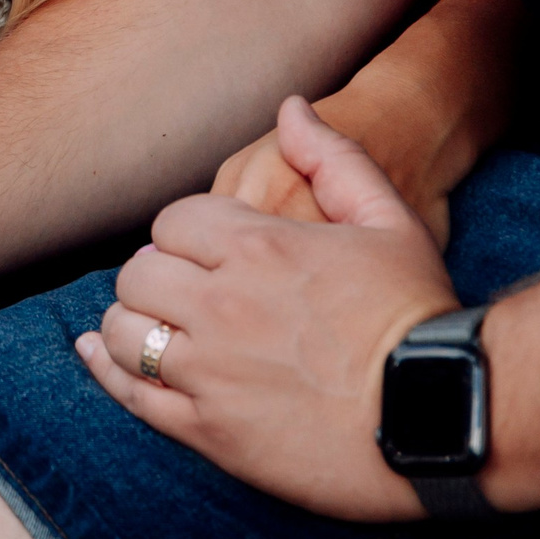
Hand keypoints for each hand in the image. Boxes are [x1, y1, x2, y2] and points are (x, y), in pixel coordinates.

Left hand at [78, 98, 458, 517]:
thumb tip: (291, 108)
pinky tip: (98, 354)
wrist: (441, 418)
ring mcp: (210, 371)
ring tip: (153, 325)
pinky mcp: (209, 430)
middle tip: (179, 290)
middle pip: (138, 274)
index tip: (203, 253)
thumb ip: (333, 158)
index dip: (184, 235)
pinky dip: (107, 371)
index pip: (172, 223)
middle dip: (154, 276)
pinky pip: (132, 395)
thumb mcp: (390, 219)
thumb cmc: (417, 315)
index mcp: (257, 247)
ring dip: (131, 322)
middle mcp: (221, 305)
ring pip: (124, 332)